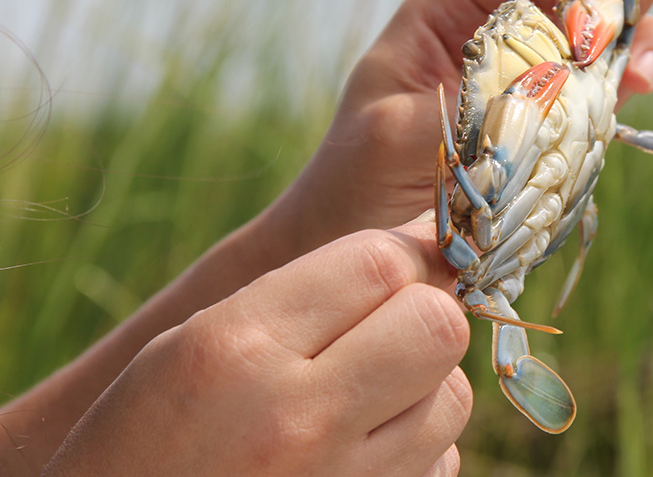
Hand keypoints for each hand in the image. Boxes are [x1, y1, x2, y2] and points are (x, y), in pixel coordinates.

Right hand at [44, 222, 470, 476]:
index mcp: (238, 349)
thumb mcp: (193, 342)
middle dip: (426, 311)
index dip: (408, 253)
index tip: (408, 259)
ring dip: (428, 382)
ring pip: (454, 396)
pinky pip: (441, 461)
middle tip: (392, 322)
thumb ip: (305, 294)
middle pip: (437, 325)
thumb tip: (421, 250)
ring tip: (371, 390)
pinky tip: (366, 445)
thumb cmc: (146, 437)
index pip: (381, 264)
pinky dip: (420, 445)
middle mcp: (297, 417)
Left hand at [260, 0, 652, 259]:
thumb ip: (465, 104)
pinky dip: (638, 75)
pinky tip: (630, 101)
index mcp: (453, 7)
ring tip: (638, 77)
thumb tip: (545, 89)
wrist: (360, 238)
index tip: (588, 40)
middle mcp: (503, 23)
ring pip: (615, 15)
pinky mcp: (563, 110)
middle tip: (613, 47)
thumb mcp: (393, 132)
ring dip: (641, 35)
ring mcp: (540, 64)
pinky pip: (616, 74)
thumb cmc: (359, 180)